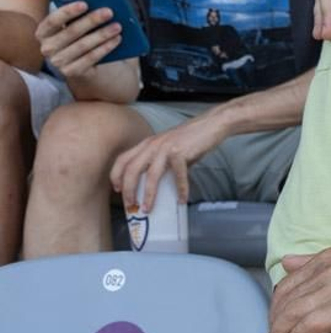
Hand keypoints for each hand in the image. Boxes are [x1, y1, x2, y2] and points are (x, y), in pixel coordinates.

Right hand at [36, 1, 121, 77]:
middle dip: (91, 20)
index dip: (68, 12)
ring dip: (102, 34)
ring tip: (117, 26)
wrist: (86, 65)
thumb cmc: (81, 38)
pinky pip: (90, 58)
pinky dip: (105, 47)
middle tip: (109, 12)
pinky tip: (116, 39)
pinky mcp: (71, 72)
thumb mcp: (76, 26)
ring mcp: (57, 62)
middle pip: (71, 31)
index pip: (53, 20)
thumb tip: (96, 4)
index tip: (85, 4)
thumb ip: (79, 15)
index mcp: (44, 32)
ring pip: (83, 45)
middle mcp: (47, 48)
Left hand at [110, 110, 227, 212]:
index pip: (123, 159)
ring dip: (148, 195)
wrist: (212, 123)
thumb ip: (161, 162)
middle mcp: (153, 144)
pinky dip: (180, 190)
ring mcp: (166, 148)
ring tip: (148, 208)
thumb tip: (159, 185)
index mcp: (148, 143)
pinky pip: (178, 176)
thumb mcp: (170, 147)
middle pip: (132, 169)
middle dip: (128, 190)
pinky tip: (182, 199)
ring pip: (150, 175)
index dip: (116, 175)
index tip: (118, 190)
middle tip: (131, 205)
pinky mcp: (181, 153)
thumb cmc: (193, 138)